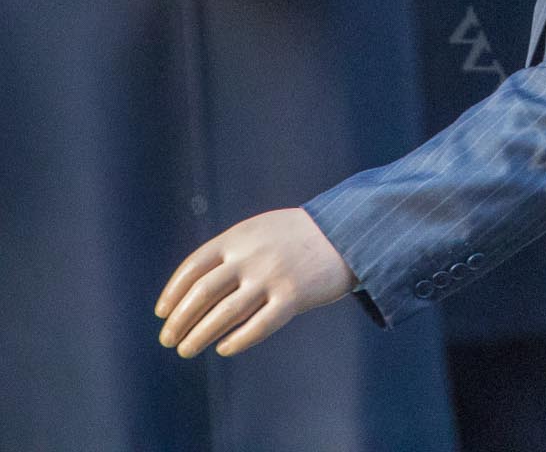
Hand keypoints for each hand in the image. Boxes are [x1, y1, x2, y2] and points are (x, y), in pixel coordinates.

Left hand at [155, 208, 355, 357]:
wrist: (347, 232)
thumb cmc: (298, 236)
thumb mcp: (259, 231)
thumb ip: (230, 252)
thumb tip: (193, 289)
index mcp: (238, 237)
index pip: (192, 268)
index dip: (172, 293)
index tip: (162, 314)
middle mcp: (251, 256)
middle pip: (203, 293)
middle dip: (180, 320)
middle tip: (169, 340)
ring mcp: (273, 276)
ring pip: (225, 313)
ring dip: (200, 336)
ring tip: (186, 350)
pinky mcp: (294, 296)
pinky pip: (259, 325)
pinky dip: (237, 341)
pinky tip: (225, 349)